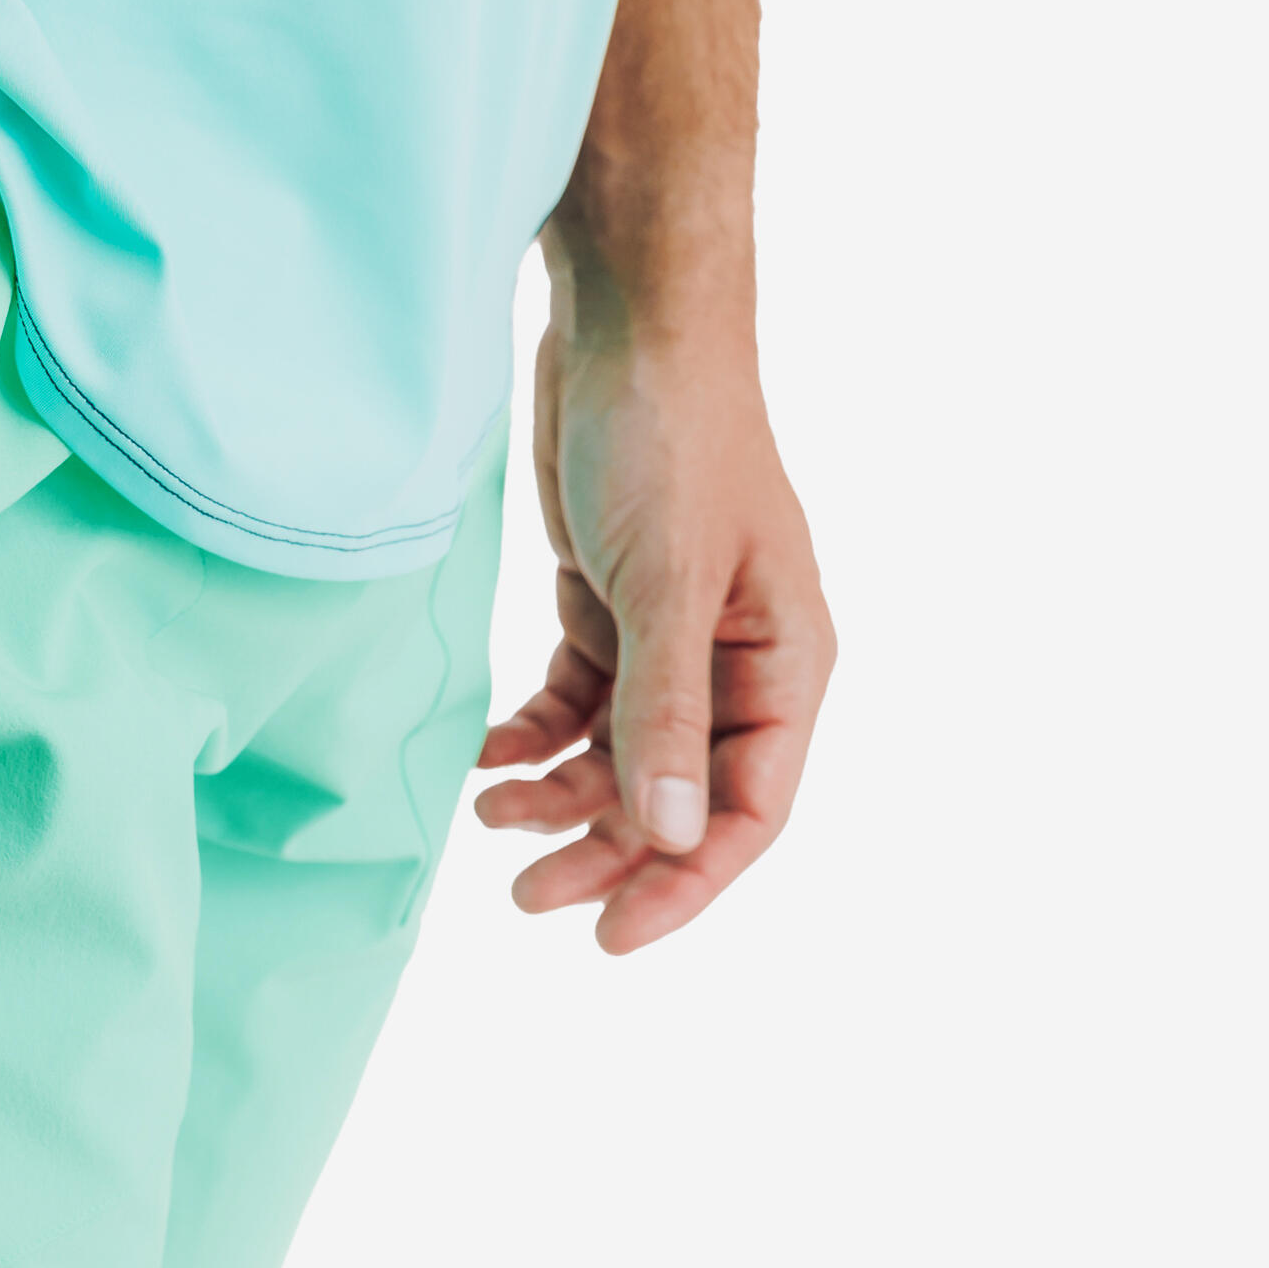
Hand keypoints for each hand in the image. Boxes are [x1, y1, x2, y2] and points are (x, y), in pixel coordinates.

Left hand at [472, 315, 832, 951]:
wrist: (625, 329)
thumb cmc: (672, 441)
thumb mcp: (664, 581)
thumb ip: (662, 710)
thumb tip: (670, 834)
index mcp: (785, 665)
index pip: (747, 810)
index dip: (685, 882)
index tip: (612, 937)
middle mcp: (735, 665)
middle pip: (673, 797)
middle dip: (603, 850)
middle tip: (523, 897)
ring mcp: (669, 640)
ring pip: (616, 758)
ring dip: (556, 797)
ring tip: (487, 819)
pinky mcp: (608, 609)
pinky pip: (572, 705)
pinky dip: (530, 737)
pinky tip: (483, 757)